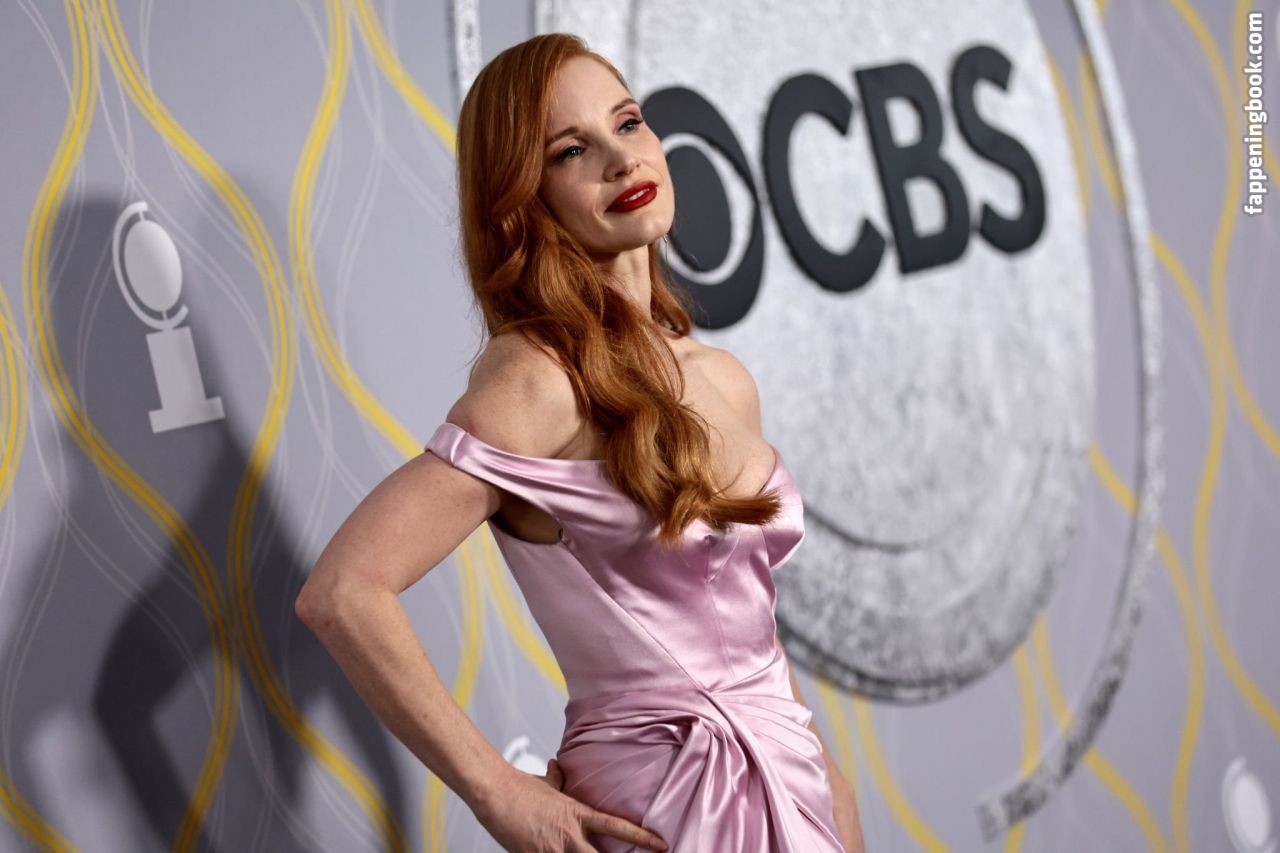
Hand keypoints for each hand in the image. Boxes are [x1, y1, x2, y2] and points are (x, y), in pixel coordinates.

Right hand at [476, 759, 669, 851]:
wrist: (495, 792)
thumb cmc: (519, 786)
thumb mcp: (546, 782)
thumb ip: (558, 778)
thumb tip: (559, 766)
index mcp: (577, 814)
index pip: (618, 826)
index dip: (643, 838)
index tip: (662, 845)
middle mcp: (569, 835)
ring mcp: (552, 850)